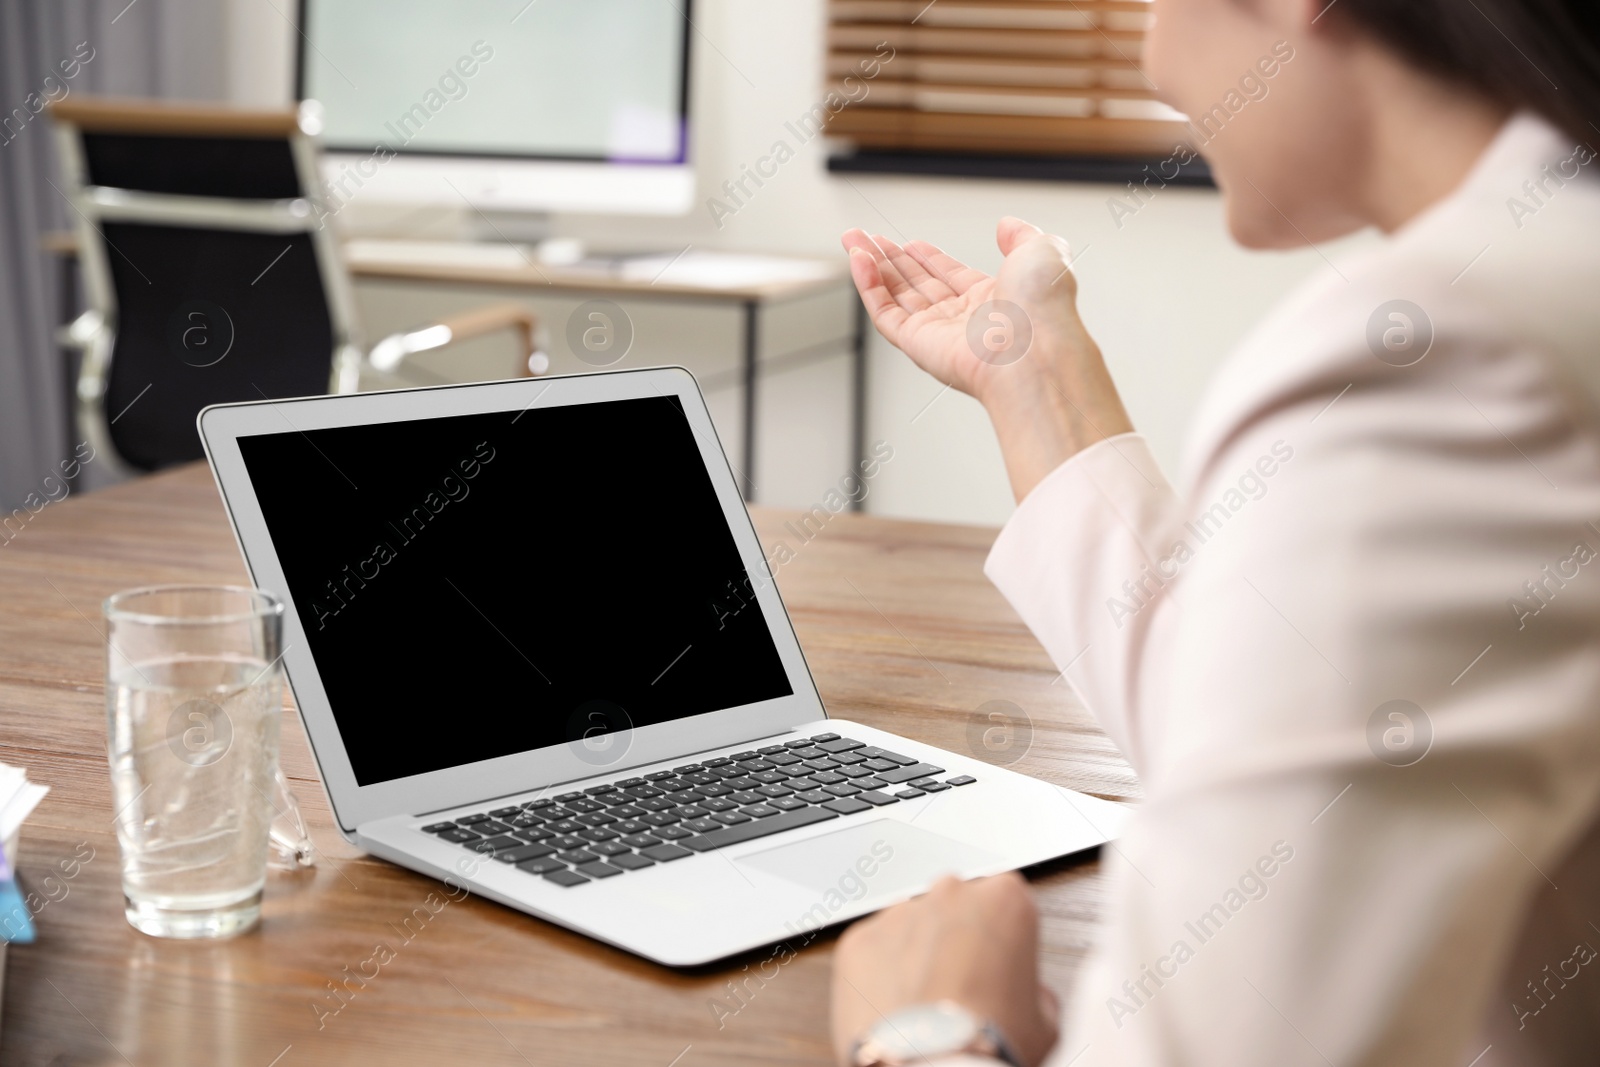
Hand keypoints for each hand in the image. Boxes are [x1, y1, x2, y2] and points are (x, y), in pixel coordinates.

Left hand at [831, 873, 1059, 1066]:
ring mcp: (899, 913)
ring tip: (925, 1007)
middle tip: (961, 988)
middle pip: (954, 908)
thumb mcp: (1044, 1019)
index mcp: (1004, 899)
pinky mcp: (858, 940)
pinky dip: (878, 975)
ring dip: (915, 956)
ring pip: (909, 927)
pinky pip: (871, 951)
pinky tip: (895, 1010)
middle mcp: (950, 893)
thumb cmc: (992, 1042)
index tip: (998, 967)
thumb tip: (1029, 996)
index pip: (1004, 903)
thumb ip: (1036, 988)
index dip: (1002, 940)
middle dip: (956, 940)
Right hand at [841, 220, 1132, 500]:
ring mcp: (939, 333)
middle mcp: (964, 320)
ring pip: (896, 296)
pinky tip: (859, 260)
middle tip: (867, 238)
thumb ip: (1021, 236)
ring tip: (854, 241)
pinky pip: (884, 313)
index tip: (908, 244)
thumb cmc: (1045, 309)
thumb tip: (1006, 224)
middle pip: (917, 285)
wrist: (1035, 350)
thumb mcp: (1042, 252)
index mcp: (993, 301)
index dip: (928, 259)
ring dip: (872, 267)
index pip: (951, 277)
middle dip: (890, 259)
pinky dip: (867, 286)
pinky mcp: (917, 345)